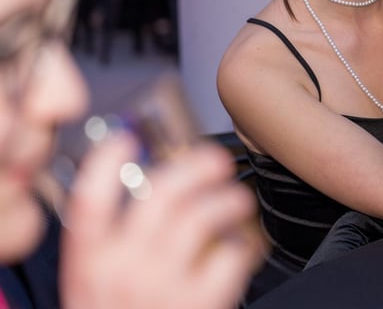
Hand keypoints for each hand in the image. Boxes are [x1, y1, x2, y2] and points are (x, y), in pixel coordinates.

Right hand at [60, 135, 263, 308]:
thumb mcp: (101, 286)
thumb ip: (117, 243)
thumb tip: (157, 188)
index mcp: (90, 264)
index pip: (89, 200)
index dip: (107, 161)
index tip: (128, 139)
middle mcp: (123, 271)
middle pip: (160, 194)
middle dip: (195, 166)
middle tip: (216, 161)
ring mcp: (163, 287)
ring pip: (202, 216)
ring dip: (228, 199)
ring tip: (237, 201)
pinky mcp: (202, 303)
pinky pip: (231, 253)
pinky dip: (242, 244)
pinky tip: (239, 249)